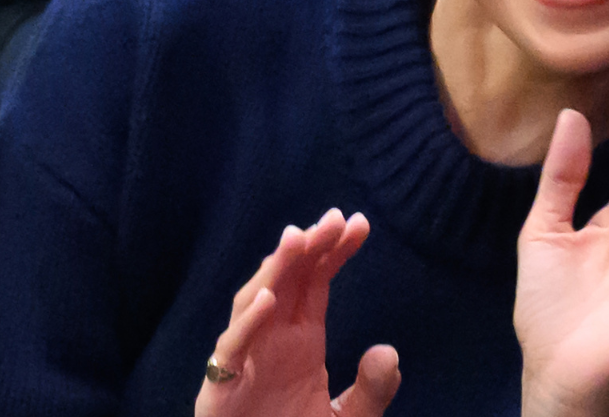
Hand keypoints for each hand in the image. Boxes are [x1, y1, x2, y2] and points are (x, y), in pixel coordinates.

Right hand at [197, 209, 402, 416]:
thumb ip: (372, 391)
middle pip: (286, 281)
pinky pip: (232, 350)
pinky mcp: (221, 387)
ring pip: (254, 303)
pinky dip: (247, 324)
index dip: (334, 250)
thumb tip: (387, 352)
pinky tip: (269, 299)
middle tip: (333, 218)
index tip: (359, 222)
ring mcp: (244, 360)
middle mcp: (271, 340)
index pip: (316, 282)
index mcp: (301, 339)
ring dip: (275, 270)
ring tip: (297, 239)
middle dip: (307, 246)